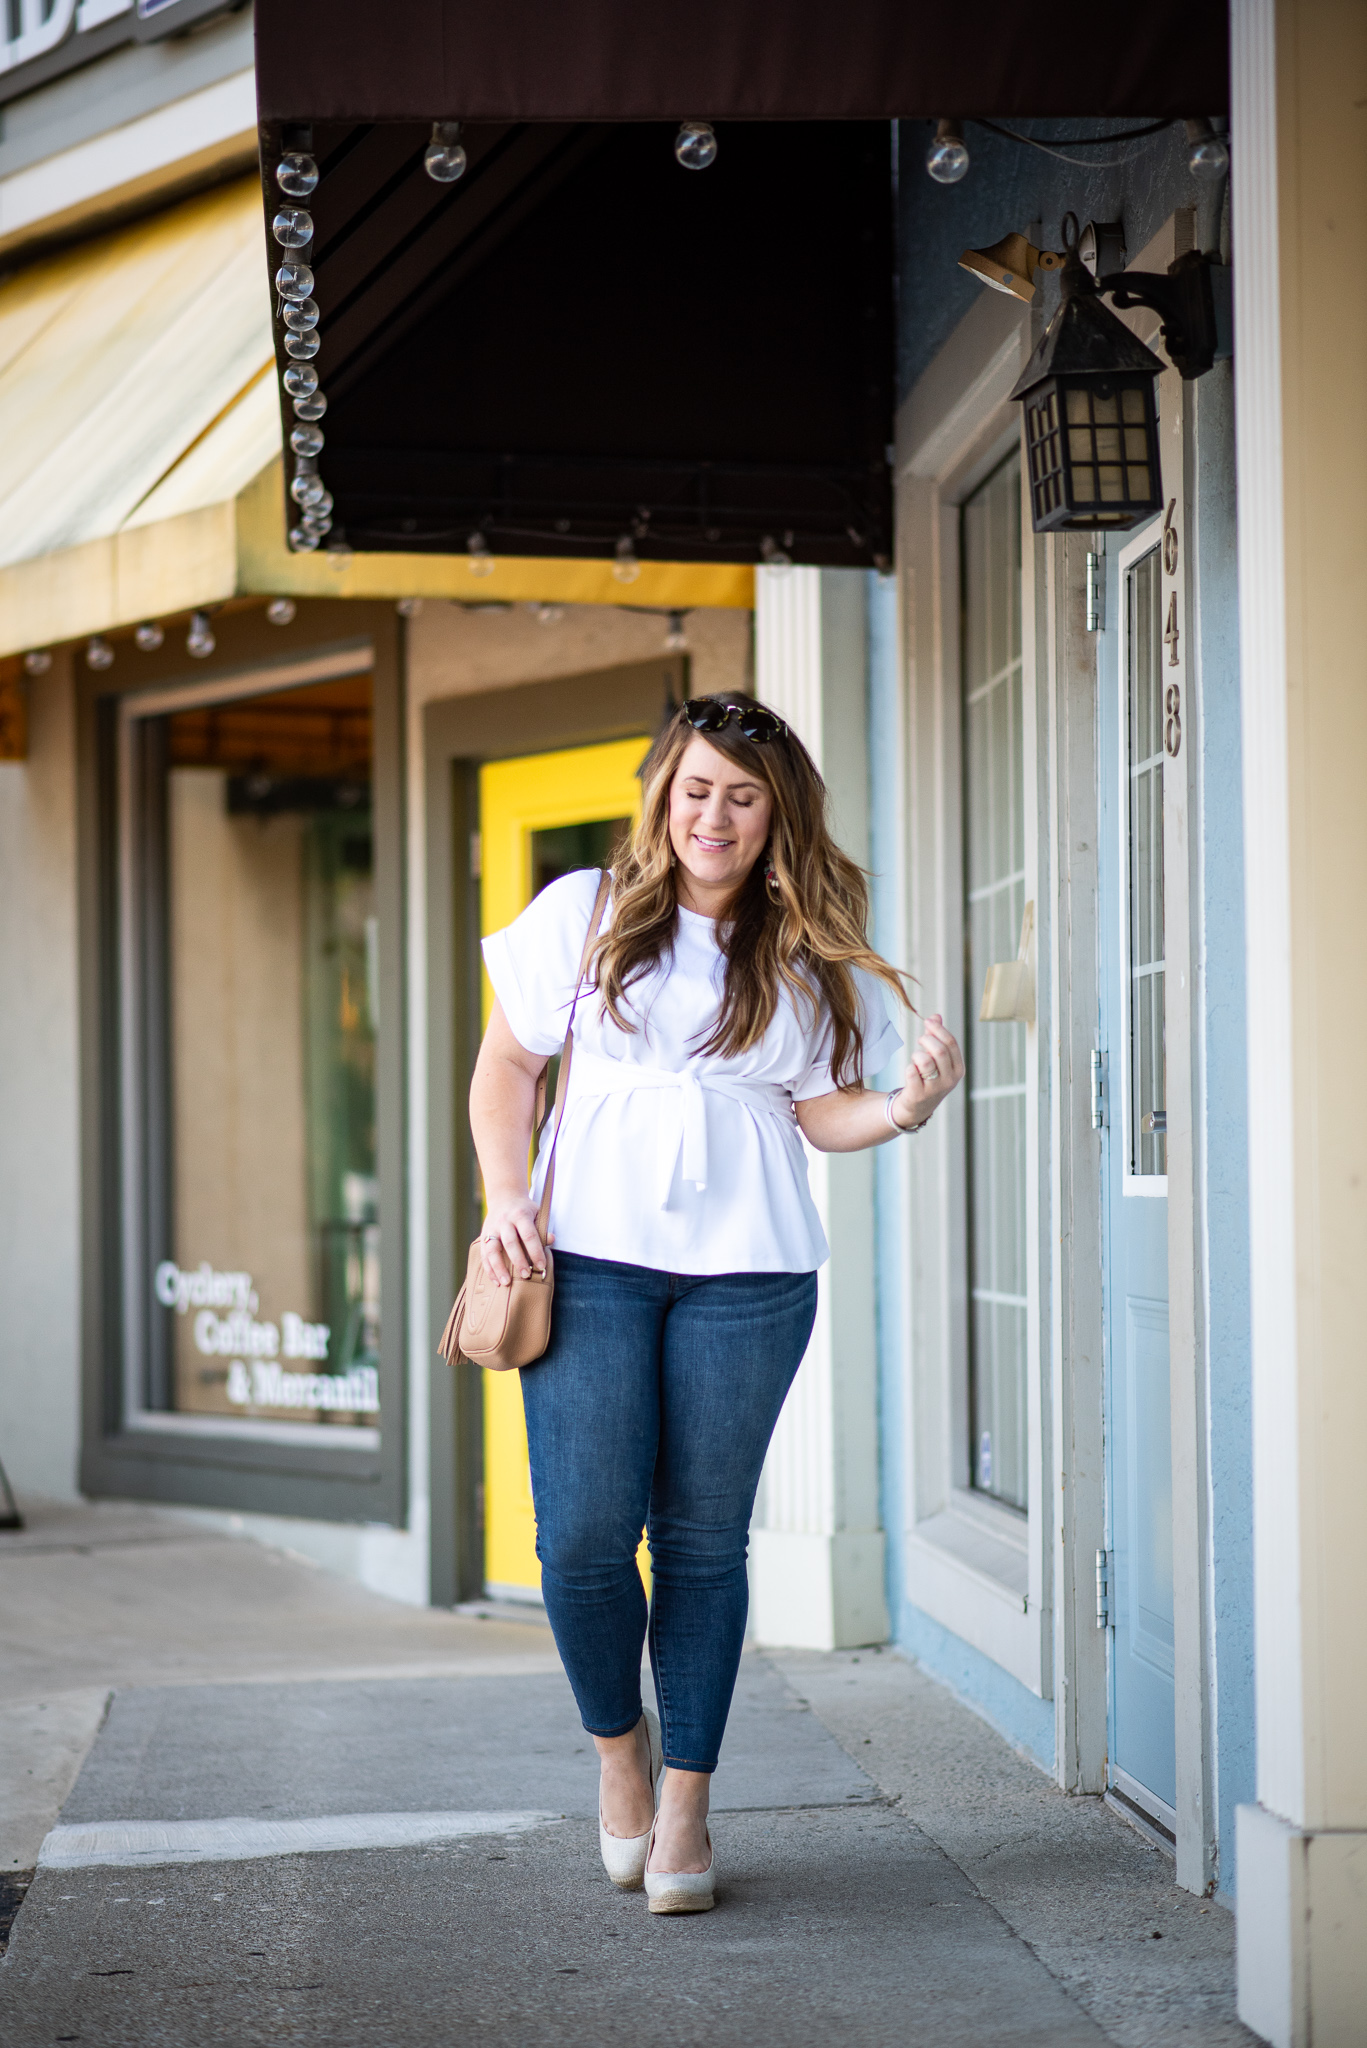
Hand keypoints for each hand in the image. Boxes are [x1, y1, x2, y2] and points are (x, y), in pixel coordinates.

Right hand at [479, 1192, 547, 1286]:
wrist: (504, 1197)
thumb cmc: (524, 1209)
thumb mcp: (536, 1212)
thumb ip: (543, 1227)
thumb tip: (551, 1240)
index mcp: (520, 1215)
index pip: (529, 1235)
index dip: (535, 1251)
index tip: (542, 1265)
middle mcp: (504, 1221)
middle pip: (510, 1243)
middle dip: (518, 1261)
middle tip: (526, 1275)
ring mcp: (492, 1228)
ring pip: (493, 1249)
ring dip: (499, 1267)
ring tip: (506, 1282)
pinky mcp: (484, 1236)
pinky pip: (484, 1254)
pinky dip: (489, 1269)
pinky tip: (496, 1280)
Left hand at [891, 1014, 963, 1129]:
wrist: (917, 1107)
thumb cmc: (928, 1077)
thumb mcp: (937, 1059)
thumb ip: (937, 1037)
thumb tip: (936, 1016)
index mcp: (958, 1069)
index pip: (951, 1044)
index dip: (938, 1029)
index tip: (928, 1021)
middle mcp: (950, 1080)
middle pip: (939, 1050)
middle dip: (926, 1040)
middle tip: (920, 1040)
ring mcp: (935, 1089)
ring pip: (925, 1061)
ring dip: (917, 1055)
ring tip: (916, 1058)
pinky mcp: (919, 1095)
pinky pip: (911, 1072)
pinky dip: (909, 1068)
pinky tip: (911, 1072)